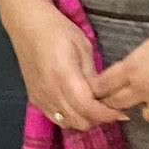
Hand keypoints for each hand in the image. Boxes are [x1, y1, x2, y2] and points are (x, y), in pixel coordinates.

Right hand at [0, 0, 106, 132]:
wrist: (26, 25)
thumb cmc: (57, 30)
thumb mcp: (83, 47)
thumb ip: (93, 75)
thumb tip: (103, 96)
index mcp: (64, 76)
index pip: (88, 108)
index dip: (107, 114)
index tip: (122, 112)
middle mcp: (50, 92)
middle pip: (79, 121)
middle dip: (98, 118)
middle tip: (110, 108)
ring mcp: (40, 97)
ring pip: (67, 123)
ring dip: (84, 119)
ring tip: (94, 107)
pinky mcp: (34, 99)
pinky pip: (55, 118)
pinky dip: (69, 117)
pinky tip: (77, 106)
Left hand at [91, 22, 148, 131]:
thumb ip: (138, 62)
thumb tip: (131, 73)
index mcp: (133, 69)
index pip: (103, 85)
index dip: (97, 89)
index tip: (94, 92)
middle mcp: (144, 91)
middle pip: (117, 104)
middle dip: (113, 102)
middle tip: (115, 101)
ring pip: (148, 116)